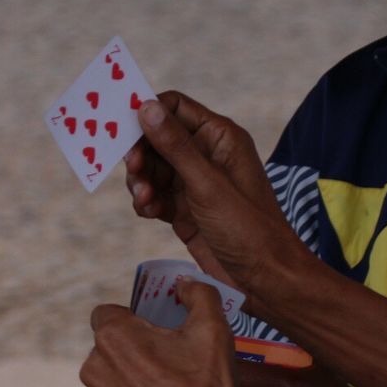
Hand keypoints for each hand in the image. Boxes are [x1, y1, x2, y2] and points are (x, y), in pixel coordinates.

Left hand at [80, 280, 254, 386]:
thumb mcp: (213, 327)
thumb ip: (198, 293)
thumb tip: (185, 284)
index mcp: (113, 337)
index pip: (106, 313)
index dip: (130, 318)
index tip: (152, 330)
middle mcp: (95, 369)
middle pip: (109, 349)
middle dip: (132, 351)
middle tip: (168, 362)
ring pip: (111, 382)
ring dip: (131, 383)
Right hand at [124, 91, 302, 297]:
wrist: (264, 278)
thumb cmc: (248, 227)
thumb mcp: (207, 184)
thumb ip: (175, 146)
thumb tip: (146, 107)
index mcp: (219, 137)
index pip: (175, 107)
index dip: (148, 113)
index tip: (122, 129)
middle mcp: (206, 155)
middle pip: (157, 139)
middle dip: (141, 154)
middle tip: (133, 171)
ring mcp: (194, 183)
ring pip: (152, 169)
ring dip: (141, 182)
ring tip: (144, 199)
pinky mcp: (184, 210)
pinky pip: (155, 195)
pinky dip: (146, 202)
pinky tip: (149, 212)